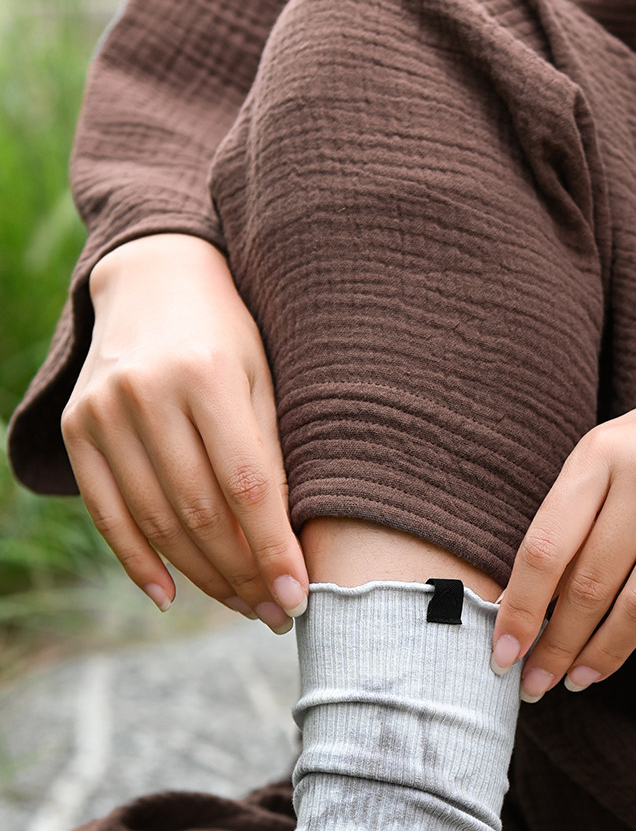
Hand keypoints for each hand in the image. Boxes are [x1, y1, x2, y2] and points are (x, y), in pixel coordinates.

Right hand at [60, 234, 307, 631]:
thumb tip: (292, 545)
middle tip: (276, 612)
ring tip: (244, 606)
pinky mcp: (77, 427)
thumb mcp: (265, 377)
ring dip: (202, 575)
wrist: (155, 280)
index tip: (299, 595)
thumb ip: (273, 451)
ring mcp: (103, 411)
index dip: (272, 548)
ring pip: (156, 520)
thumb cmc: (232, 334)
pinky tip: (172, 595)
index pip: (246, 484)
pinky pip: (107, 511)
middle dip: (243, 572)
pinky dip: (138, 561)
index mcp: (209, 373)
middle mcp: (148, 392)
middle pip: (199, 510)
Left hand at [490, 375, 635, 700]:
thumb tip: (527, 606)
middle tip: (539, 683)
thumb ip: (576, 514)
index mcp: (601, 449)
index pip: (548, 545)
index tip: (503, 653)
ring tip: (585, 677)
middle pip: (592, 578)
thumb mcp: (615, 456)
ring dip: (609, 650)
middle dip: (559, 643)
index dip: (521, 608)